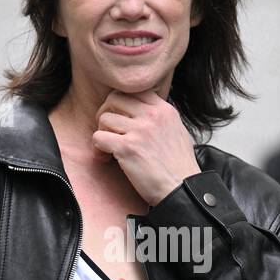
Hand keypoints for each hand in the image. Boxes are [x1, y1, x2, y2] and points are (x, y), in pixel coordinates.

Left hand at [92, 89, 200, 205]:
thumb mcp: (177, 131)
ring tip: (108, 149)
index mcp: (164, 110)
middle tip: (107, 130)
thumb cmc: (179, 167)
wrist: (182, 189)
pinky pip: (98, 138)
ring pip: (104, 118)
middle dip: (105, 113)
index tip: (120, 117)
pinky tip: (105, 158)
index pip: (133, 90)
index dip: (121, 102)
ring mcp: (140, 131)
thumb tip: (141, 111)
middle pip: (115, 98)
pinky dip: (98, 148)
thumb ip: (160, 118)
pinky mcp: (127, 148)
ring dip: (102, 133)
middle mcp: (152, 116)